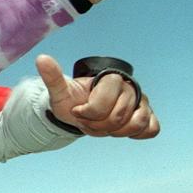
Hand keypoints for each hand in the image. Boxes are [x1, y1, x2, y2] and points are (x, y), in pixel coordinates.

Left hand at [36, 55, 158, 138]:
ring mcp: (141, 102)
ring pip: (136, 124)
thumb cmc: (73, 101)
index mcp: (111, 79)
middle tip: (89, 120)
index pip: (102, 105)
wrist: (82, 111)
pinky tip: (120, 130)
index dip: (87, 114)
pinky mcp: (148, 116)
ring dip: (115, 131)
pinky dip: (136, 134)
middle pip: (118, 117)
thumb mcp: (60, 92)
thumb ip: (53, 77)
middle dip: (98, 125)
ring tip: (102, 125)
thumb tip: (41, 58)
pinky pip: (151, 129)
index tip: (79, 111)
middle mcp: (130, 88)